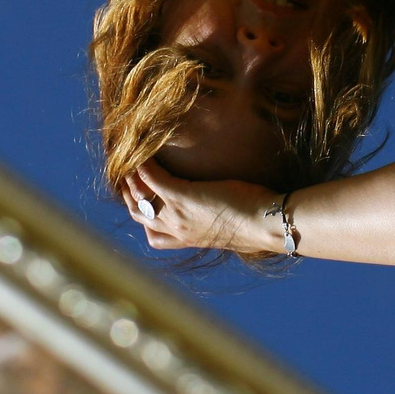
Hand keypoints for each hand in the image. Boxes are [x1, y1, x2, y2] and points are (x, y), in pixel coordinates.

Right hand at [120, 161, 280, 254]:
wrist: (266, 223)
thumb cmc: (256, 222)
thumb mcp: (227, 225)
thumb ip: (214, 218)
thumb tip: (217, 206)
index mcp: (187, 239)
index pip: (152, 234)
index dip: (143, 215)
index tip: (141, 199)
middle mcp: (177, 230)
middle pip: (138, 214)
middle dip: (128, 194)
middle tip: (128, 175)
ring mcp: (177, 214)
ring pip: (139, 197)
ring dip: (131, 178)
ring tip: (132, 160)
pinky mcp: (182, 196)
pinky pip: (152, 179)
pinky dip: (144, 166)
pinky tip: (144, 154)